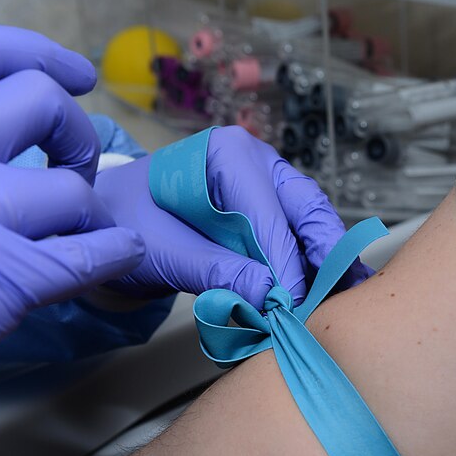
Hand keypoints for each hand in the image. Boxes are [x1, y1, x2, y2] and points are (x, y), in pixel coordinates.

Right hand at [0, 25, 144, 455]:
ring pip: (73, 188)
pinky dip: (115, 254)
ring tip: (75, 235)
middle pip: (42, 102)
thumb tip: (0, 159)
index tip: (76, 76)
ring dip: (91, 213)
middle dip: (76, 133)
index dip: (38, 53)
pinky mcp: (0, 280)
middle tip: (74, 169)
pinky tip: (115, 257)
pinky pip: (91, 253)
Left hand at [94, 126, 371, 307]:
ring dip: (326, 261)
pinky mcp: (267, 213)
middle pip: (306, 207)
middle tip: (345, 291)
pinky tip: (328, 291)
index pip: (267, 211)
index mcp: (226, 153)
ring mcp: (265, 186)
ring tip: (347, 295)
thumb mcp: (160, 250)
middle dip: (326, 251)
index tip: (292, 303)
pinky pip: (298, 236)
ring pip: (310, 222)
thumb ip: (213, 270)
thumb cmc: (125, 222)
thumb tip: (266, 295)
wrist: (108, 219)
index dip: (284, 259)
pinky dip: (312, 264)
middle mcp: (255, 161)